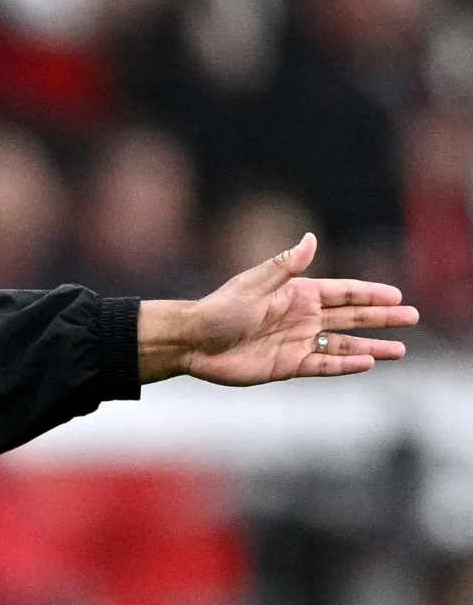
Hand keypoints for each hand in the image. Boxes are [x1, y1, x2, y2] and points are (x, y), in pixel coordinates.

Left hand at [138, 233, 417, 384]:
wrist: (193, 342)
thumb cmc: (220, 309)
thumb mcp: (255, 284)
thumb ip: (287, 266)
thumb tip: (311, 239)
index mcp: (297, 293)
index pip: (343, 291)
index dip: (370, 293)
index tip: (396, 296)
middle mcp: (302, 317)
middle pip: (351, 317)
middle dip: (381, 318)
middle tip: (411, 318)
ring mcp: (297, 342)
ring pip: (342, 344)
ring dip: (370, 346)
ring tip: (399, 350)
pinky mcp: (287, 365)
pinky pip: (322, 365)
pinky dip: (344, 366)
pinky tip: (366, 363)